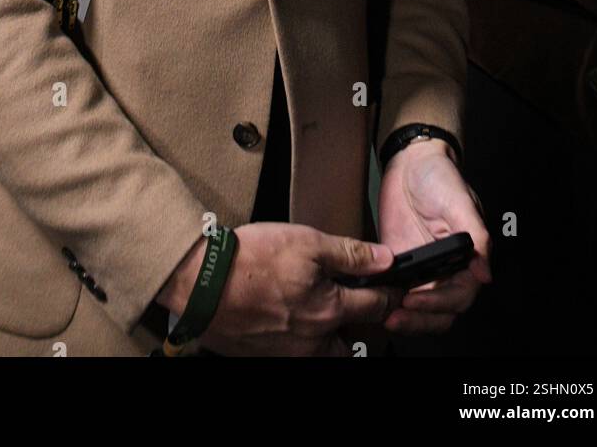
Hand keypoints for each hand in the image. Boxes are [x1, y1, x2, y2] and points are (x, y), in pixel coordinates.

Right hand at [156, 223, 405, 356]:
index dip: (389, 292)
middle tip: (354, 305)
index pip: (375, 306)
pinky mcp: (263, 354)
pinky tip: (284, 314)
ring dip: (326, 335)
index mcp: (329, 312)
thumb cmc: (252, 260)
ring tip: (317, 311)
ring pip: (320, 350)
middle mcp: (313, 341)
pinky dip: (296, 336)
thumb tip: (384, 259)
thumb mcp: (307, 242)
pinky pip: (291, 350)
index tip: (395, 287)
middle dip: (356, 326)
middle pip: (349, 342)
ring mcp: (287, 351)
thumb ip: (349, 254)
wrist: (201, 284)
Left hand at [377, 138, 491, 335]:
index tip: (415, 300)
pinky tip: (373, 299)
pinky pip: (395, 289)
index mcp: (467, 259)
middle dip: (420, 320)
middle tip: (397, 318)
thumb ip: (475, 237)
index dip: (438, 303)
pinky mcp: (399, 262)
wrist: (410, 161)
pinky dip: (387, 299)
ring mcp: (421, 268)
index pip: (458, 296)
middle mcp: (446, 269)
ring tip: (386, 317)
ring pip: (418, 307)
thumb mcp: (460, 202)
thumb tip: (484, 273)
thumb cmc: (441, 177)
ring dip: (405, 317)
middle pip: (439, 311)